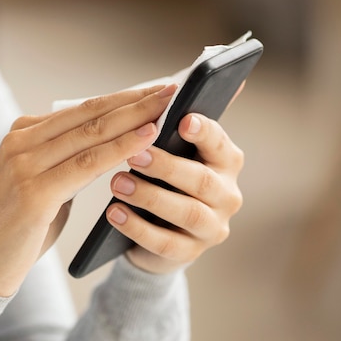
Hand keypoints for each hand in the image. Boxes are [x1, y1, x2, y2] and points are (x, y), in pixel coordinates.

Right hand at [0, 84, 177, 295]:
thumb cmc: (19, 228)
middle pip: (89, 114)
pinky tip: (147, 138)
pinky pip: (87, 164)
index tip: (155, 91)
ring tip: (168, 107)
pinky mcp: (33, 191)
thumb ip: (69, 163)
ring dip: (134, 118)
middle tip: (171, 90)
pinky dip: (121, 148)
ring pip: (91, 134)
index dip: (122, 99)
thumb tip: (113, 147)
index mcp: (22, 135)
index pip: (81, 110)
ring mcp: (23, 164)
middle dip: (134, 101)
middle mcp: (20, 142)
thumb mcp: (44, 185)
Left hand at [106, 113, 244, 274]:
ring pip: (186, 212)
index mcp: (225, 162)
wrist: (159, 232)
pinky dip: (137, 228)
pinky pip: (165, 243)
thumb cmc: (165, 180)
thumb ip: (171, 130)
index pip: (219, 143)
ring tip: (116, 183)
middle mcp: (227, 195)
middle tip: (133, 155)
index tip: (183, 120)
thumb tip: (167, 88)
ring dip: (149, 196)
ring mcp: (212, 227)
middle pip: (202, 180)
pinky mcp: (190, 252)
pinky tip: (113, 213)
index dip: (204, 132)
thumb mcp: (172, 155)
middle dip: (166, 167)